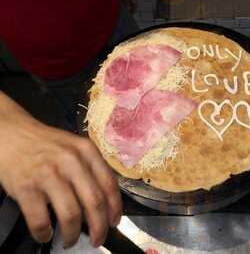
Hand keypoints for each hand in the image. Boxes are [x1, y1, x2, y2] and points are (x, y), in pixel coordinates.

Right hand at [0, 108, 121, 247]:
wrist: (11, 133)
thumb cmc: (44, 144)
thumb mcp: (74, 147)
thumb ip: (90, 168)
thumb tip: (105, 199)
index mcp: (87, 151)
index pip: (109, 184)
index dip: (115, 208)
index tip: (114, 222)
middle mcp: (71, 161)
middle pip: (94, 202)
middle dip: (99, 227)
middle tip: (97, 239)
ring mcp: (48, 174)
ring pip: (71, 214)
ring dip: (72, 235)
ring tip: (70, 240)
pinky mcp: (26, 187)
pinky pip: (40, 220)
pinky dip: (44, 233)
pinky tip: (46, 234)